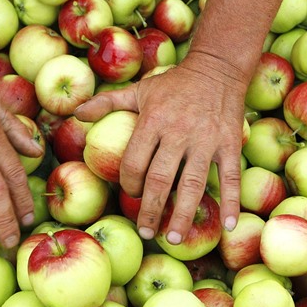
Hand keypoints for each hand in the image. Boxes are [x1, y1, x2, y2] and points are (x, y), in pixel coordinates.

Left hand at [75, 52, 248, 243]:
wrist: (217, 68)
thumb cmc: (173, 83)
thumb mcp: (139, 89)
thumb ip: (107, 102)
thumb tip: (76, 114)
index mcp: (153, 120)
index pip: (134, 161)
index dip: (128, 183)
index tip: (129, 194)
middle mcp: (178, 132)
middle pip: (160, 179)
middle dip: (150, 208)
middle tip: (145, 231)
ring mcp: (206, 140)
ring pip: (192, 184)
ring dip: (182, 214)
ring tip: (173, 239)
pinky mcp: (229, 143)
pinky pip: (229, 177)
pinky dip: (230, 202)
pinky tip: (228, 226)